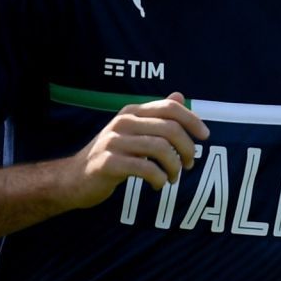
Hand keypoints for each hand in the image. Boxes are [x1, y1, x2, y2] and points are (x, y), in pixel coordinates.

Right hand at [63, 93, 208, 207]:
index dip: (192, 120)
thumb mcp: (132, 131)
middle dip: (187, 149)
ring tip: (173, 178)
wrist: (75, 178)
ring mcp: (113, 141)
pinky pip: (145, 168)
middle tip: (189, 164)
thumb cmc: (110, 155)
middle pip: (169, 128)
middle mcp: (123, 122)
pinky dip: (159, 178)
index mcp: (131, 112)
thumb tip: (179, 96)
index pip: (169, 108)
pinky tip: (159, 185)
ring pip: (160, 149)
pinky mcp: (108, 163)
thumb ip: (156, 115)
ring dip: (174, 167)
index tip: (205, 137)